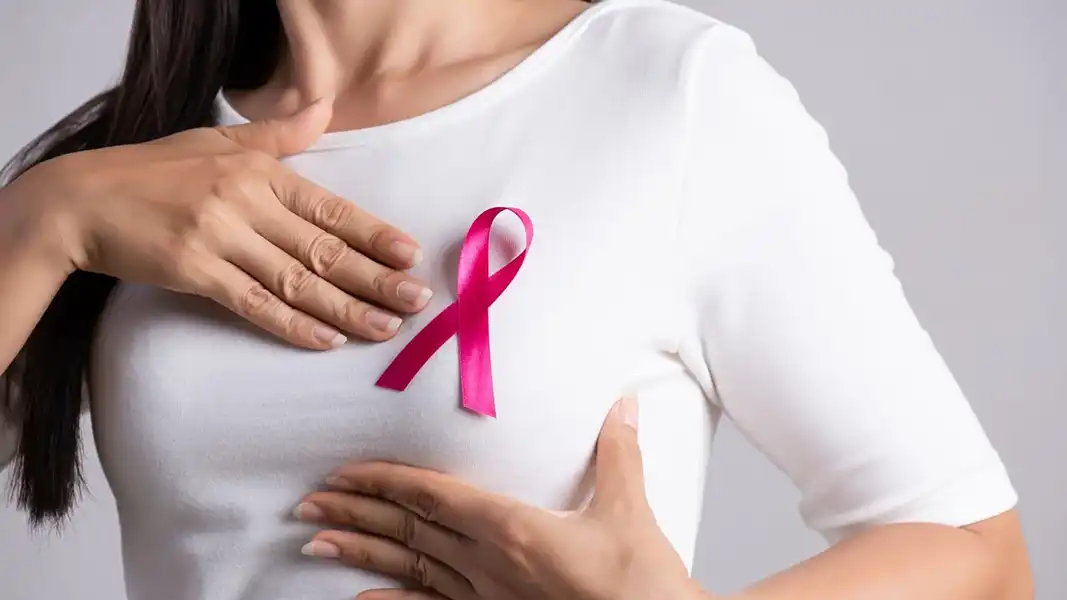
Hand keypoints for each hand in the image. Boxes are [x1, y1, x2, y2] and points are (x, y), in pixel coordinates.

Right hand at [19, 98, 430, 347]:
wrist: (81, 200)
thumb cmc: (153, 171)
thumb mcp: (218, 142)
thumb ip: (278, 134)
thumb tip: (324, 108)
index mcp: (260, 172)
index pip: (331, 209)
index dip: (375, 235)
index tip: (411, 257)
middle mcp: (247, 202)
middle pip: (324, 249)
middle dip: (376, 279)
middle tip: (417, 303)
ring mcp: (221, 237)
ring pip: (298, 280)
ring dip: (346, 308)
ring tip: (386, 328)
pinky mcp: (195, 271)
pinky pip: (254, 304)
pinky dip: (292, 324)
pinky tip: (326, 340)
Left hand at [294, 398, 709, 599]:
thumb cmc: (641, 584)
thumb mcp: (629, 510)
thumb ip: (617, 452)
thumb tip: (620, 402)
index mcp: (513, 529)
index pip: (432, 496)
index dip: (384, 481)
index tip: (343, 471)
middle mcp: (489, 565)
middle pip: (408, 530)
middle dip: (355, 511)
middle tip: (305, 501)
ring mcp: (489, 597)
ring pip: (411, 567)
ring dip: (362, 551)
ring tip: (316, 542)